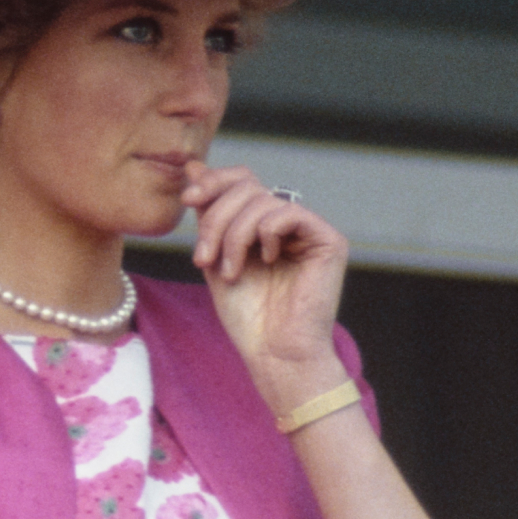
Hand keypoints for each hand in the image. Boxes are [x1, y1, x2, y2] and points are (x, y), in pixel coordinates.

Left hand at [182, 162, 350, 410]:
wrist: (273, 352)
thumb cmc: (246, 314)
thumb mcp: (214, 256)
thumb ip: (207, 214)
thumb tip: (193, 166)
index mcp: (261, 224)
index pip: (240, 181)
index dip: (213, 181)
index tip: (188, 198)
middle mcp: (288, 223)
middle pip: (247, 187)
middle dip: (215, 218)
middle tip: (202, 257)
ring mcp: (310, 230)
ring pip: (263, 200)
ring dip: (234, 234)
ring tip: (228, 270)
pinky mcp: (329, 240)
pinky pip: (290, 212)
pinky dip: (265, 231)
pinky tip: (264, 259)